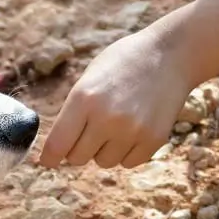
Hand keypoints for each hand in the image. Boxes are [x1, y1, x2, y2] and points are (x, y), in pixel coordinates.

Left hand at [38, 28, 193, 168]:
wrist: (170, 55)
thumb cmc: (122, 64)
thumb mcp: (89, 79)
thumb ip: (73, 112)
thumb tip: (57, 148)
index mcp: (84, 98)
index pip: (58, 145)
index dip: (49, 157)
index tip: (47, 161)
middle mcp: (107, 118)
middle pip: (77, 158)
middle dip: (78, 148)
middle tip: (89, 130)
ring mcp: (132, 130)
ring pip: (104, 162)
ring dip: (104, 150)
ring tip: (116, 123)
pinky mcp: (154, 139)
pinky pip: (128, 163)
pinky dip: (127, 152)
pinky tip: (133, 128)